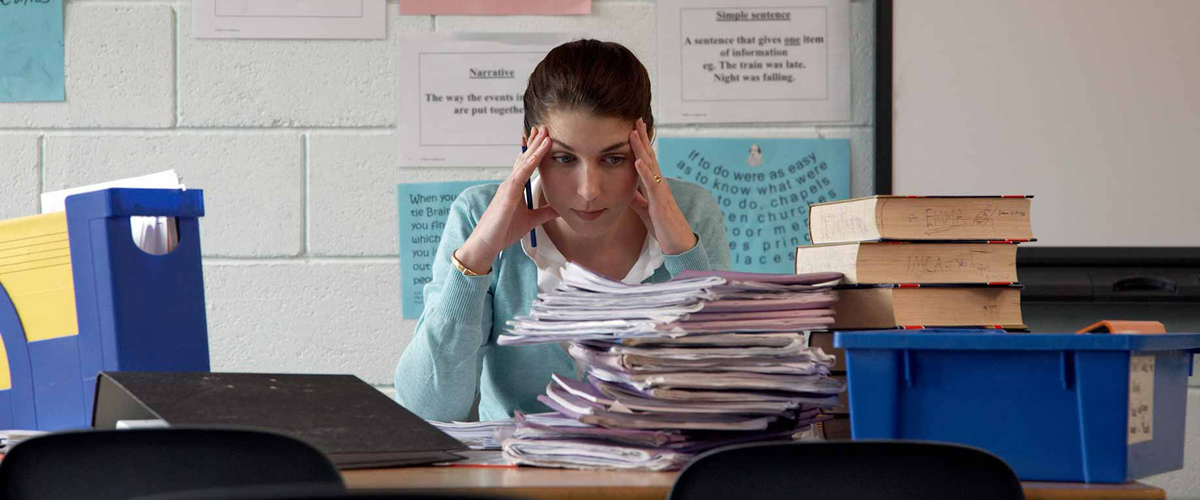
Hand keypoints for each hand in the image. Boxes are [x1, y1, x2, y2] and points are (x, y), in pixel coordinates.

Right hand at [456, 126, 559, 273]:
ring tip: (546, 133)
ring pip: (524, 161)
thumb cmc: (503, 232)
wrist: (487, 244)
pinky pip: (521, 173)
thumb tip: (559, 209)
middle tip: (544, 127)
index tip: (544, 137)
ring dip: (536, 147)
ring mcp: (508, 186)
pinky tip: (540, 151)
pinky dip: (531, 161)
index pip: (526, 165)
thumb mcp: (531, 221)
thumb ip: (544, 213)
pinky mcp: (508, 193)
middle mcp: (510, 183)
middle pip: (524, 158)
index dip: (534, 150)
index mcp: (515, 188)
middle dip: (535, 142)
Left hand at [628, 118, 697, 254]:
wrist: (679, 245)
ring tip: (633, 133)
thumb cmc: (664, 227)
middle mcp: (660, 185)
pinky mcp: (661, 203)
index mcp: (655, 186)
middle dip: (642, 138)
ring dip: (641, 149)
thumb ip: (638, 199)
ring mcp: (661, 193)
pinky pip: (652, 185)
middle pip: (650, 156)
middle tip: (636, 119)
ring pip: (651, 166)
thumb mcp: (646, 211)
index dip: (640, 144)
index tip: (633, 127)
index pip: (647, 160)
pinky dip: (644, 172)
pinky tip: (638, 161)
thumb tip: (627, 190)